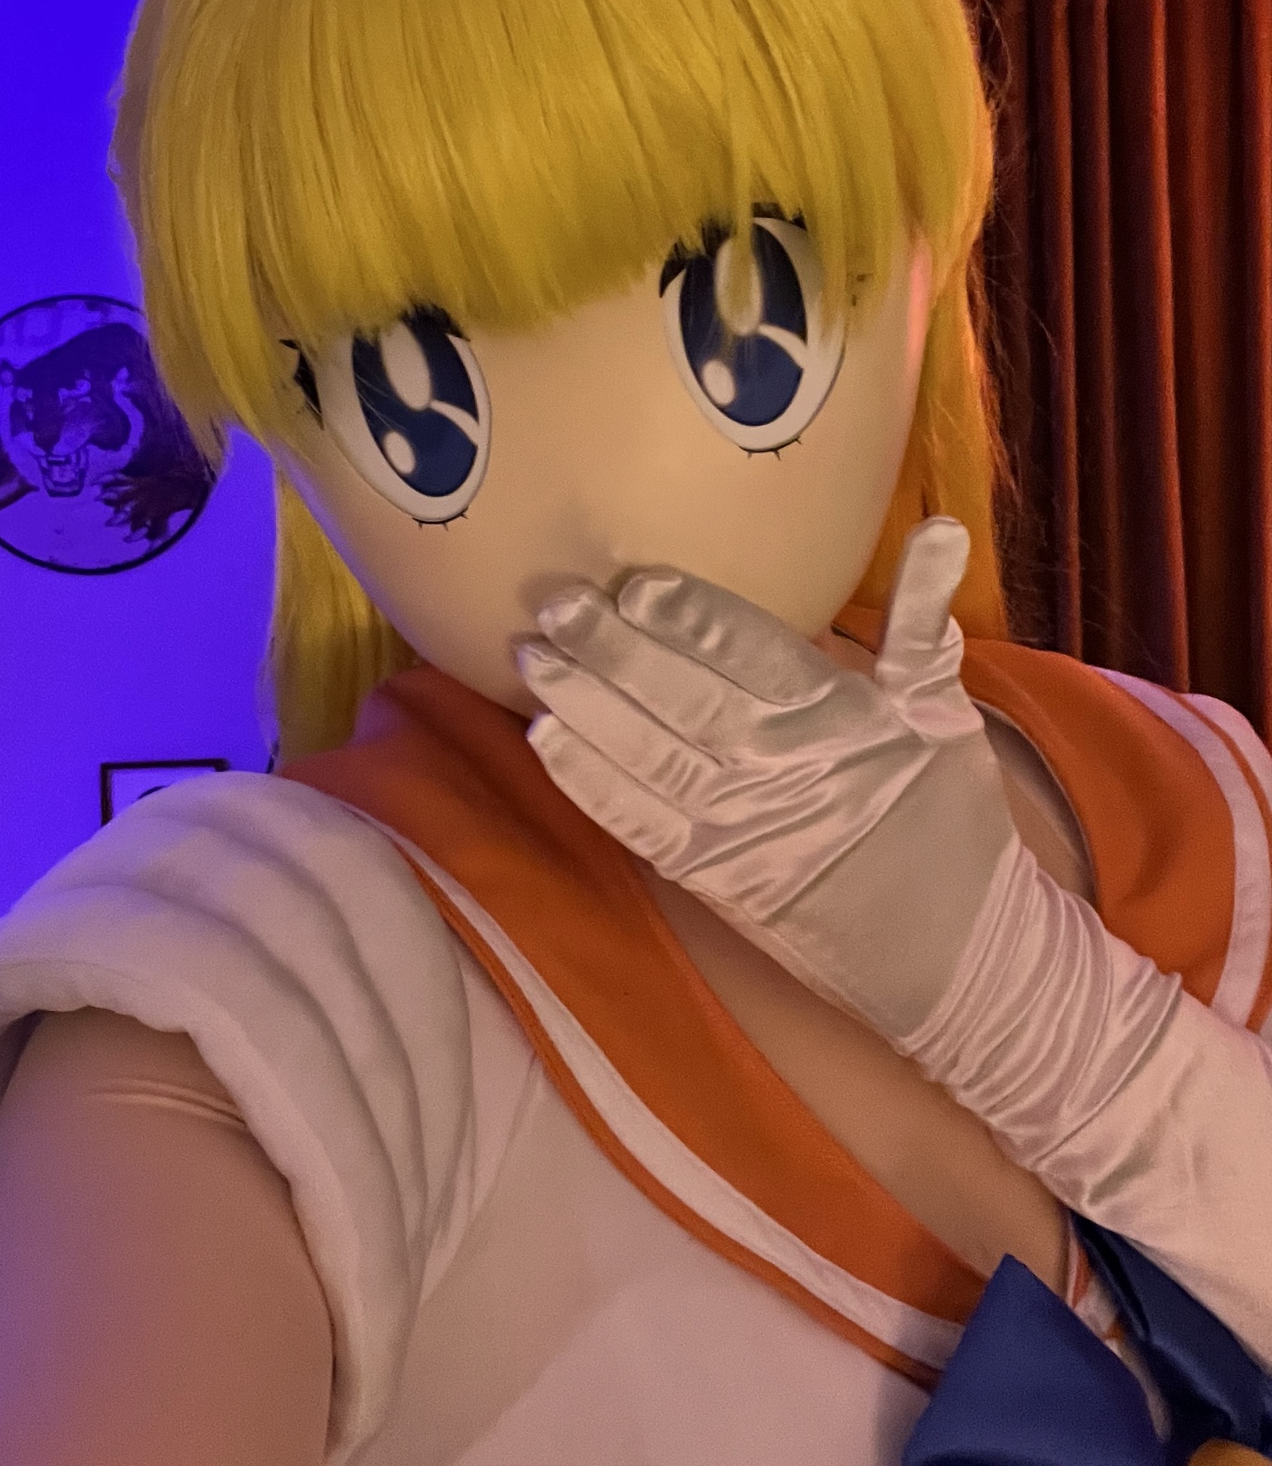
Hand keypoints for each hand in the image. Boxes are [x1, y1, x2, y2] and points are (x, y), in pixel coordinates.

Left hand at [516, 518, 1019, 1041]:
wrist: (958, 960)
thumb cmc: (949, 822)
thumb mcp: (946, 716)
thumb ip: (921, 622)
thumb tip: (940, 529)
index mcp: (843, 721)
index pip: (758, 658)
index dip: (696, 622)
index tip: (639, 583)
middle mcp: (782, 771)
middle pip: (686, 702)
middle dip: (615, 651)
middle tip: (554, 601)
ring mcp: (740, 829)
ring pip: (650, 757)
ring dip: (585, 707)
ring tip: (530, 656)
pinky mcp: (710, 876)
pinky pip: (639, 825)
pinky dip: (589, 784)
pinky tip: (544, 739)